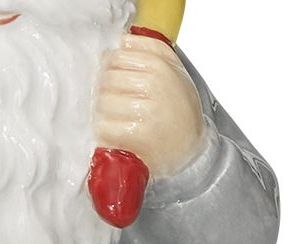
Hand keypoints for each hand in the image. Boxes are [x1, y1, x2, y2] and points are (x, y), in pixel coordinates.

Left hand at [94, 35, 205, 177]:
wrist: (191, 148)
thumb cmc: (179, 110)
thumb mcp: (174, 73)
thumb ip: (151, 52)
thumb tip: (120, 44)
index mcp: (162, 67)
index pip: (119, 56)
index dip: (111, 67)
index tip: (116, 79)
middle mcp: (154, 85)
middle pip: (108, 78)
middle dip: (105, 90)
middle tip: (115, 103)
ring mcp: (144, 109)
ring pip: (102, 101)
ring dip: (103, 112)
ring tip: (115, 118)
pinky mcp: (135, 134)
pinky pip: (103, 126)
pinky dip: (104, 131)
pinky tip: (114, 133)